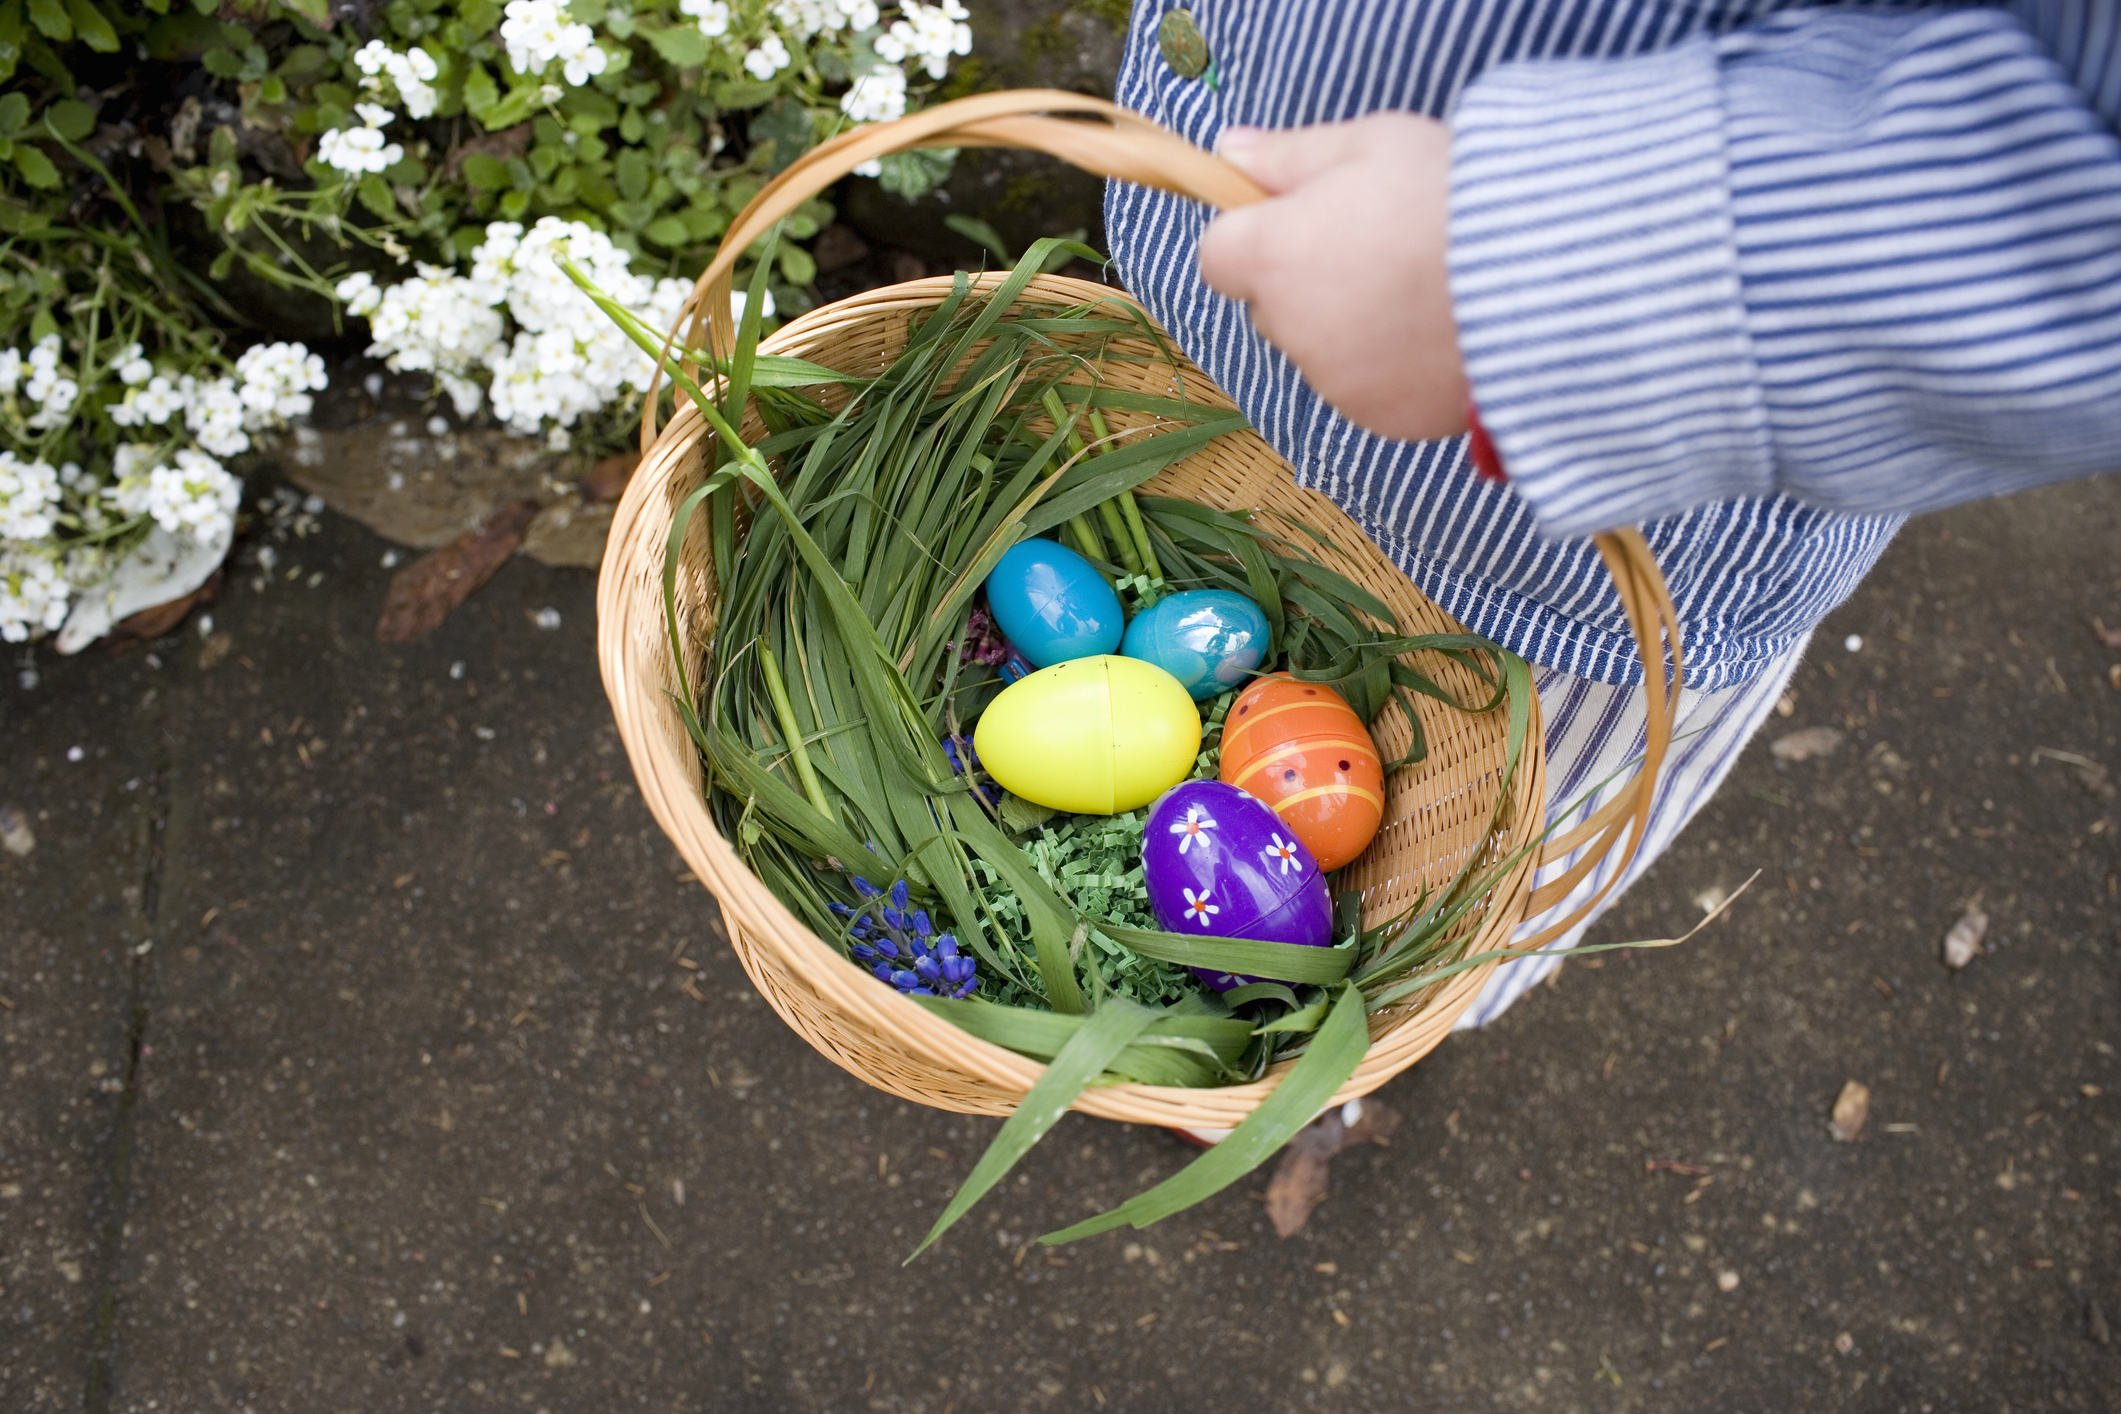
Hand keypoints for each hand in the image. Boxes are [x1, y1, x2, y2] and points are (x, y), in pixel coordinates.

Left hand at [1198, 114, 1466, 443]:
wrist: (1549, 279)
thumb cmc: (1455, 196)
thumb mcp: (1372, 144)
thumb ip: (1290, 156)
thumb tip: (1227, 151)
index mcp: (1274, 257)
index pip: (1219, 257)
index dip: (1255, 235)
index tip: (1304, 218)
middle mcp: (1292, 330)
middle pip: (1273, 307)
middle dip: (1308, 282)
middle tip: (1383, 247)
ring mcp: (1336, 382)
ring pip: (1323, 351)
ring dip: (1353, 327)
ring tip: (1426, 290)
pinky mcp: (1382, 420)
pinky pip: (1370, 390)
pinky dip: (1393, 368)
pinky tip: (1444, 332)